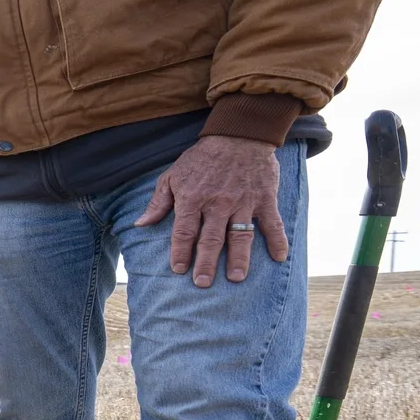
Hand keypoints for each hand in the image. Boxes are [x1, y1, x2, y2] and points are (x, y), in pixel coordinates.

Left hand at [133, 134, 288, 286]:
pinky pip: (272, 223)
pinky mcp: (264, 199)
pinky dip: (278, 240)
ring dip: (238, 259)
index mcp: (193, 199)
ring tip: (235, 278)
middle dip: (205, 263)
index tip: (179, 269)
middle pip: (210, 239)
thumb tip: (141, 224)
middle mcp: (217, 204)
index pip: (184, 232)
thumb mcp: (172, 175)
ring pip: (240, 236)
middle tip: (202, 283)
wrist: (238, 135)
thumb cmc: (201, 158)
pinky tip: (279, 258)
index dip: (180, 252)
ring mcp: (243, 203)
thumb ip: (158, 202)